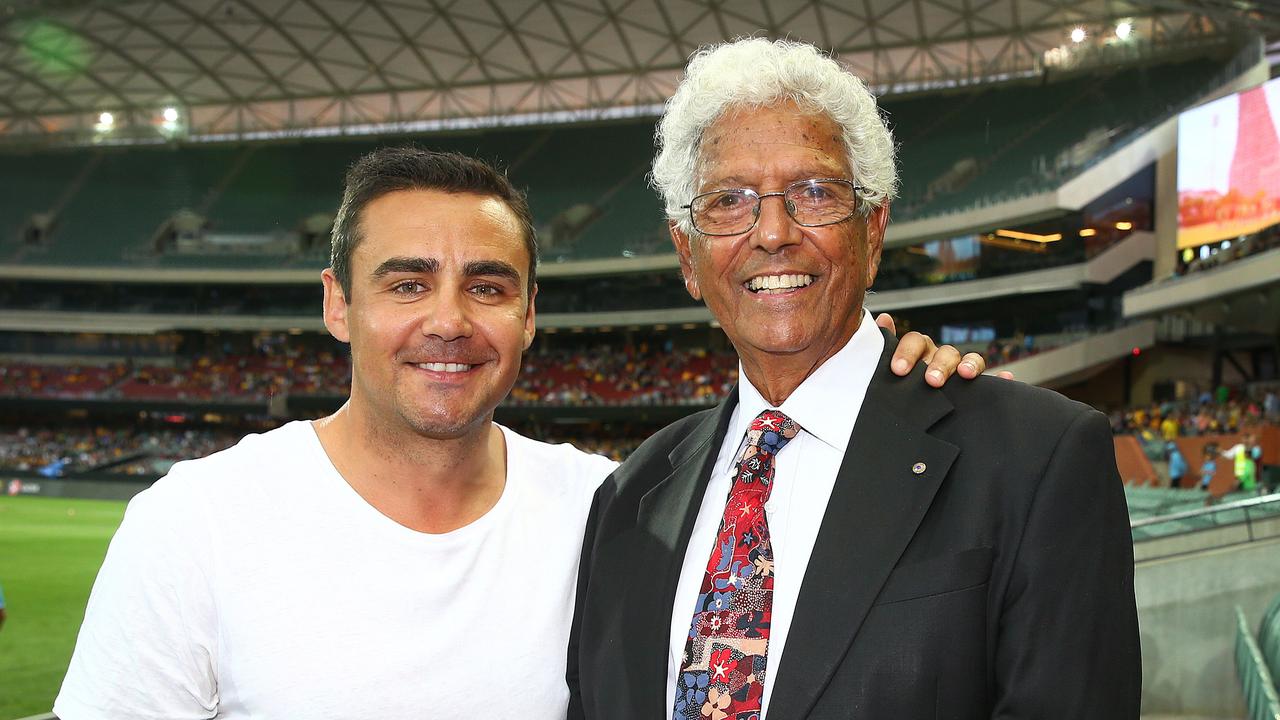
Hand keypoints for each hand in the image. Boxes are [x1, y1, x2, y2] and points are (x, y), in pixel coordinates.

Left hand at [875, 313, 1014, 385]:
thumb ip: (886, 347)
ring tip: (967, 375)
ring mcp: (961, 372)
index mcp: (920, 352)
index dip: (908, 353)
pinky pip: (993, 382)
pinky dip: (1001, 379)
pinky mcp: (978, 389)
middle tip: (932, 381)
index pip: (916, 342)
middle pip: (945, 352)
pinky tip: (1006, 379)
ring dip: (970, 364)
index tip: (898, 370)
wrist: (913, 417)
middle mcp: (942, 358)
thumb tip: (883, 319)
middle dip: (939, 365)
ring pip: (970, 360)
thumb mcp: (889, 369)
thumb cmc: (902, 386)